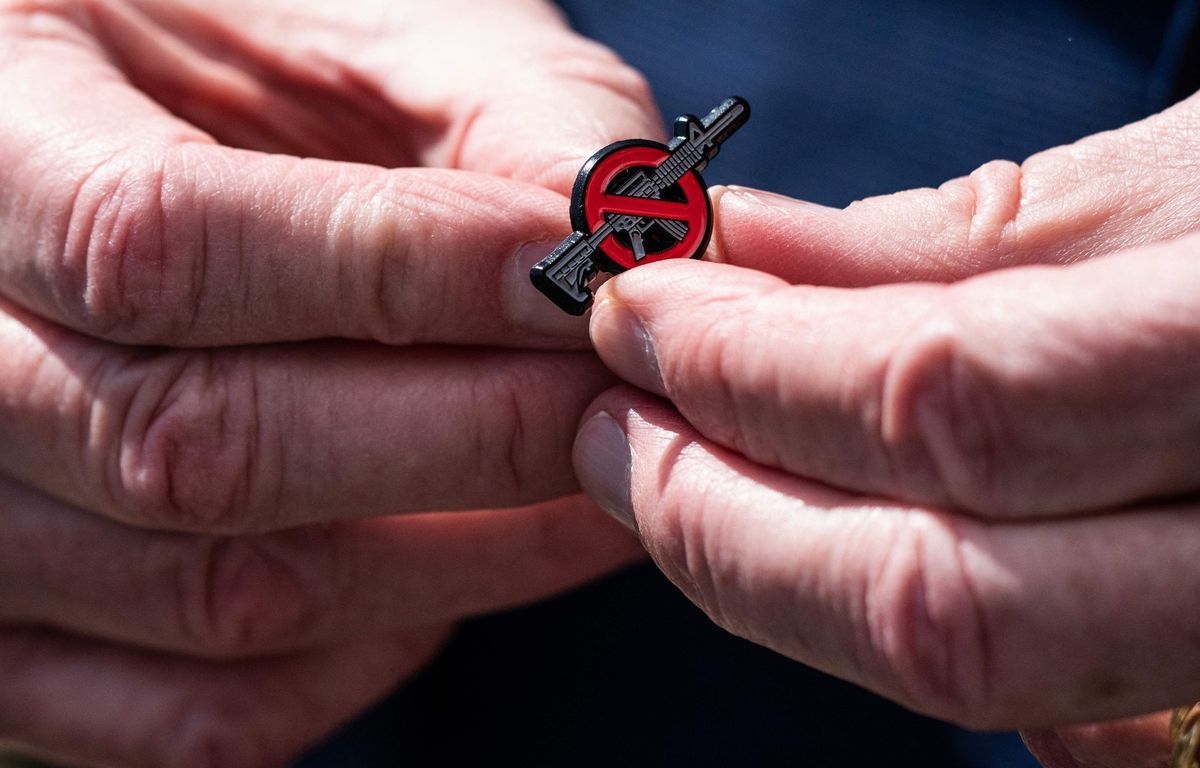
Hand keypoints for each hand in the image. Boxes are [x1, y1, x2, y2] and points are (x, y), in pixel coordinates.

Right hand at [0, 0, 655, 763]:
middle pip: (187, 449)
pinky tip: (452, 568)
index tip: (572, 280)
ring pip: (210, 598)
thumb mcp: (370, 19)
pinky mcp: (41, 630)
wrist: (164, 128)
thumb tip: (628, 252)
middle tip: (615, 395)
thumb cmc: (266, 49)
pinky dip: (359, 659)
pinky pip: (194, 714)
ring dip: (453, 555)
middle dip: (461, 436)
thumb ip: (504, 113)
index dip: (393, 274)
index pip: (151, 242)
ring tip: (587, 474)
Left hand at [573, 91, 1199, 763]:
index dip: (753, 366)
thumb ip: (943, 247)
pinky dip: (878, 613)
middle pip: (949, 610)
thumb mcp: (1171, 195)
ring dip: (768, 566)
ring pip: (980, 676)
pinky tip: (807, 527)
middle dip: (722, 508)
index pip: (954, 412)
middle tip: (617, 414)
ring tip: (667, 463)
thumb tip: (723, 254)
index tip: (635, 309)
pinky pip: (1040, 712)